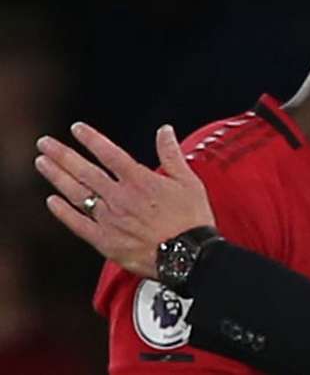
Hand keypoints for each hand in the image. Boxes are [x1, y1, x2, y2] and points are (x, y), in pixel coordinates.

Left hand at [34, 122, 214, 278]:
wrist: (188, 257)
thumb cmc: (191, 219)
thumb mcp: (188, 181)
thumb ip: (171, 154)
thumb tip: (165, 130)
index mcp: (140, 180)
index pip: (109, 153)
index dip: (91, 139)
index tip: (76, 128)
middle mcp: (120, 197)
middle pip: (85, 171)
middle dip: (62, 155)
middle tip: (44, 143)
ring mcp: (110, 219)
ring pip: (77, 194)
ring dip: (57, 177)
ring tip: (42, 164)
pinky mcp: (105, 241)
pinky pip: (78, 224)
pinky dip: (63, 212)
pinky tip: (52, 201)